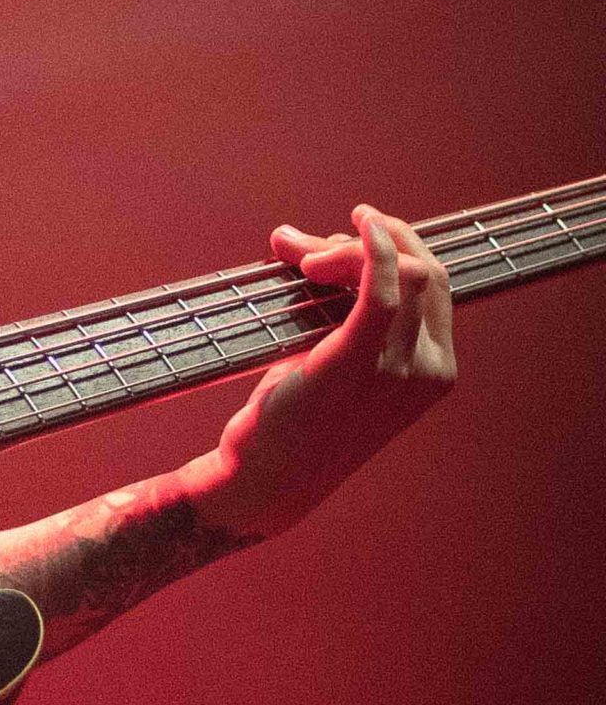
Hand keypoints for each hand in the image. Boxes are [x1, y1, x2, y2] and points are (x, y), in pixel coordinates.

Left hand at [190, 205, 455, 543]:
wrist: (268, 478)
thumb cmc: (297, 418)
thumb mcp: (338, 362)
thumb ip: (344, 311)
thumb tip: (310, 242)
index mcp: (436, 371)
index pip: (434, 285)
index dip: (394, 248)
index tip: (342, 239)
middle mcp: (429, 371)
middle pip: (420, 271)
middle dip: (370, 242)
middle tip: (308, 246)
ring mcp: (399, 370)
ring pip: (397, 273)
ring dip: (343, 248)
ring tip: (297, 253)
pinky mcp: (356, 364)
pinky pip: (384, 291)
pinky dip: (374, 250)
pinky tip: (361, 226)